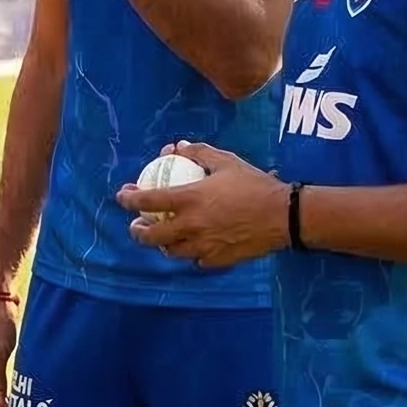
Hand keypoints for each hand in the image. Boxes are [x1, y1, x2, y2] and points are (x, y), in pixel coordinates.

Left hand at [117, 141, 290, 269]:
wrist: (283, 216)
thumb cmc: (255, 185)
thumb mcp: (226, 161)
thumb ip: (199, 153)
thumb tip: (178, 146)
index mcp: (189, 199)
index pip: (148, 201)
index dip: (129, 199)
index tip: (122, 196)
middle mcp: (191, 226)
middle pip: (152, 236)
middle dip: (137, 232)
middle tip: (138, 224)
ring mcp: (203, 246)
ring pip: (171, 251)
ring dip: (162, 244)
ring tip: (163, 236)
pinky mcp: (217, 260)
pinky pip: (196, 259)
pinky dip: (190, 252)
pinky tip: (192, 245)